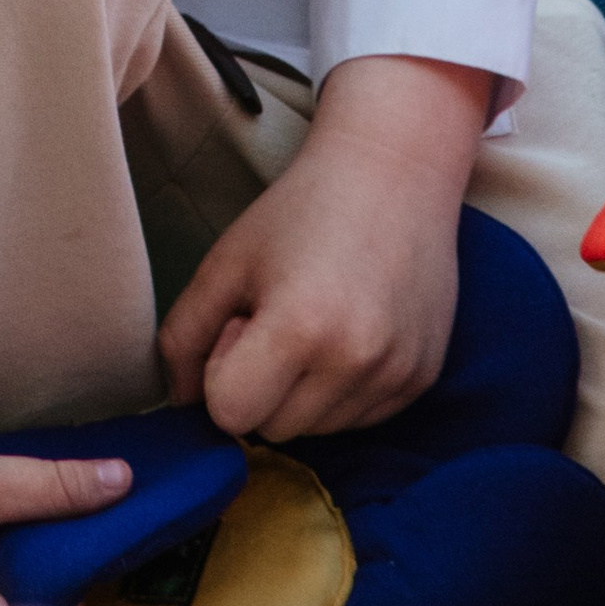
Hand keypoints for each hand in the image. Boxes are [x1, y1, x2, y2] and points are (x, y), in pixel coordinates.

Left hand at [156, 55, 486, 441]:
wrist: (393, 173)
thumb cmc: (299, 210)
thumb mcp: (225, 262)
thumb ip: (184, 337)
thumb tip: (182, 404)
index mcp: (300, 328)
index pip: (231, 414)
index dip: (223, 373)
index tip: (244, 322)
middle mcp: (356, 361)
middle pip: (272, 430)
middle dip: (262, 386)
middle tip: (280, 316)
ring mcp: (396, 375)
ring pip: (317, 431)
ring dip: (302, 392)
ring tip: (318, 320)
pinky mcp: (422, 380)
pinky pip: (359, 420)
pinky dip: (342, 390)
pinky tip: (350, 330)